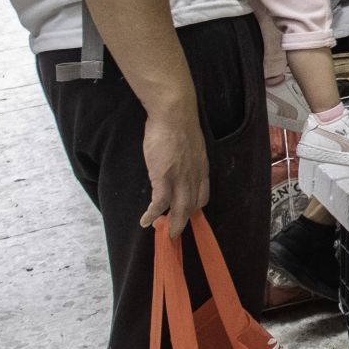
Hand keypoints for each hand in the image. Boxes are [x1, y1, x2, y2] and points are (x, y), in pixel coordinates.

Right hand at [141, 107, 209, 237]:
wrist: (174, 114)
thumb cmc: (179, 125)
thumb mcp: (191, 145)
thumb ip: (187, 159)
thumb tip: (179, 164)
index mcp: (201, 168)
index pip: (203, 195)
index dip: (195, 208)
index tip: (187, 214)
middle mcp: (194, 176)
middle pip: (192, 206)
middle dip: (183, 222)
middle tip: (174, 233)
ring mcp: (180, 177)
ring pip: (179, 209)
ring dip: (171, 224)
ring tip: (162, 232)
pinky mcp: (164, 176)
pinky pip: (160, 203)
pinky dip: (153, 214)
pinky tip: (145, 221)